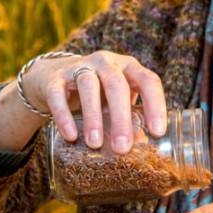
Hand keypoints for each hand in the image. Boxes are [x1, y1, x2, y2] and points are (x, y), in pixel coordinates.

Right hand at [22, 50, 166, 153]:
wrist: (54, 77)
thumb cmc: (97, 93)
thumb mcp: (116, 101)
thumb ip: (128, 118)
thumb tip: (142, 149)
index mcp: (128, 67)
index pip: (147, 80)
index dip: (155, 104)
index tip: (157, 132)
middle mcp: (106, 62)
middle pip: (117, 85)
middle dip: (121, 117)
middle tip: (123, 147)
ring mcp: (79, 66)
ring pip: (88, 86)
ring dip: (93, 116)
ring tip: (95, 143)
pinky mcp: (55, 78)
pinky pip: (58, 95)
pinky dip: (64, 116)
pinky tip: (70, 135)